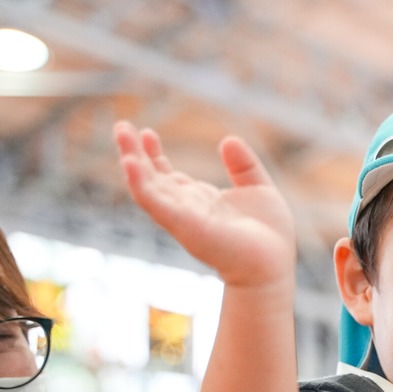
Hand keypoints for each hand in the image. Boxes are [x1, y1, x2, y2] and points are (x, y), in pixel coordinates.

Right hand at [114, 121, 297, 287]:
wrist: (273, 264)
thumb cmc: (270, 235)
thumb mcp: (258, 188)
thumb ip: (243, 165)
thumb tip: (228, 139)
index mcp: (200, 200)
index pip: (167, 175)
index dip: (154, 154)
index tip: (146, 132)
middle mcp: (186, 208)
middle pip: (151, 178)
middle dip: (134, 152)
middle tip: (120, 126)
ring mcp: (183, 217)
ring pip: (147, 188)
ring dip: (132, 162)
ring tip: (121, 133)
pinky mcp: (185, 225)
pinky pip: (157, 204)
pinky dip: (142, 184)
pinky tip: (131, 164)